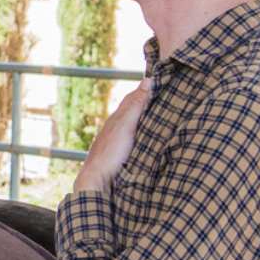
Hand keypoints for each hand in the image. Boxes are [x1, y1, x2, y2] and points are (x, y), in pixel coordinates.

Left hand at [72, 78, 150, 194]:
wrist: (98, 179)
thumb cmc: (110, 151)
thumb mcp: (126, 125)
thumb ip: (136, 105)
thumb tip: (147, 80)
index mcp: (117, 118)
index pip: (132, 98)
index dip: (144, 89)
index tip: (158, 80)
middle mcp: (116, 128)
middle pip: (132, 111)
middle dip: (145, 102)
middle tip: (161, 94)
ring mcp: (118, 141)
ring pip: (133, 125)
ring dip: (144, 119)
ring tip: (158, 114)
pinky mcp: (121, 154)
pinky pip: (134, 138)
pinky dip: (142, 133)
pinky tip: (147, 137)